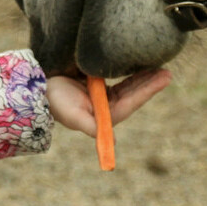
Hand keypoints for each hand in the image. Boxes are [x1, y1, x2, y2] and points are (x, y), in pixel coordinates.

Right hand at [46, 68, 171, 137]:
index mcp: (104, 115)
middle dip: (150, 82)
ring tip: (160, 66)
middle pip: (134, 92)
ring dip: (144, 75)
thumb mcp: (74, 116)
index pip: (131, 101)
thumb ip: (92, 128)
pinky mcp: (97, 81)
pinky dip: (130, 69)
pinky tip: (140, 61)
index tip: (163, 79)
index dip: (148, 90)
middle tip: (167, 72)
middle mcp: (107, 105)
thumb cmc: (56, 102)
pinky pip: (118, 74)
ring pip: (129, 82)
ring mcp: (103, 93)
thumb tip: (112, 143)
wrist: (38, 86)